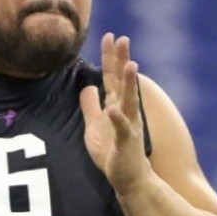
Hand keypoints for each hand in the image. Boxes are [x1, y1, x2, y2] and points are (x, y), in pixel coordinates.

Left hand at [79, 33, 152, 195]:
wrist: (128, 179)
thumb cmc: (112, 153)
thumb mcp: (94, 126)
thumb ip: (90, 106)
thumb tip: (87, 86)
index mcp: (116, 106)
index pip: (112, 77)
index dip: (110, 57)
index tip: (109, 36)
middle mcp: (125, 112)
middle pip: (122, 81)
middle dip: (122, 60)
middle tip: (122, 38)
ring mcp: (128, 126)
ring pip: (129, 100)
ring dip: (129, 83)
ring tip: (130, 65)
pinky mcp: (127, 143)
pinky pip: (122, 129)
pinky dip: (118, 119)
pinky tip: (113, 108)